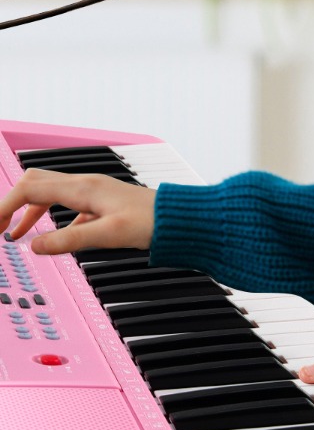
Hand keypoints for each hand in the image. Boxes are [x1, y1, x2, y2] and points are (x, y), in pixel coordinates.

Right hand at [0, 169, 155, 253]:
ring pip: (51, 194)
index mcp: (82, 187)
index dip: (5, 206)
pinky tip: (54, 237)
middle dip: (12, 203)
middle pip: (35, 184)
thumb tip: (35, 246)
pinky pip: (67, 205)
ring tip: (16, 234)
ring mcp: (95, 192)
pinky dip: (51, 219)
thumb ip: (70, 240)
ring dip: (30, 211)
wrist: (180, 218)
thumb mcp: (108, 234)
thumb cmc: (153, 221)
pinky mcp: (103, 202)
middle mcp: (86, 184)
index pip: (29, 188)